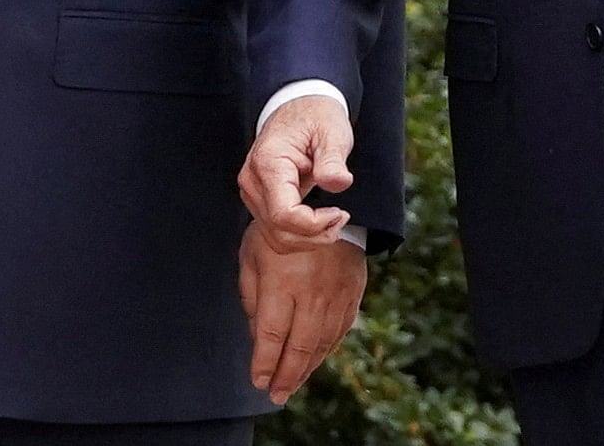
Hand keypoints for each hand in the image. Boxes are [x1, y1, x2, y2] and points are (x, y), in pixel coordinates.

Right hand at [238, 95, 354, 251]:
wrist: (298, 106)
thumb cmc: (316, 117)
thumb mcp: (332, 132)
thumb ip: (333, 160)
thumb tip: (339, 183)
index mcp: (269, 163)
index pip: (285, 214)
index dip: (315, 224)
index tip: (340, 213)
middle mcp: (252, 180)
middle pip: (279, 231)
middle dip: (315, 235)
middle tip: (341, 218)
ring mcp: (252, 191)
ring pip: (275, 238)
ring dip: (307, 239)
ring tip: (332, 221)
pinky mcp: (258, 199)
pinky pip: (275, 231)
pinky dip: (299, 235)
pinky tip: (318, 221)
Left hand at [241, 222, 364, 404]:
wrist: (327, 208)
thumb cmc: (278, 231)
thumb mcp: (252, 253)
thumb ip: (252, 295)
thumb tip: (256, 335)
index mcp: (282, 282)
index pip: (272, 335)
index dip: (264, 363)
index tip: (258, 381)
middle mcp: (311, 294)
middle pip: (299, 347)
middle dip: (285, 376)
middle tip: (275, 395)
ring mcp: (335, 297)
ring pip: (321, 345)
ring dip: (305, 370)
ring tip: (291, 386)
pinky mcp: (352, 296)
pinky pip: (338, 333)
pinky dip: (324, 353)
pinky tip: (313, 363)